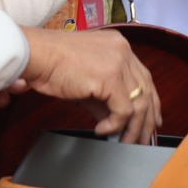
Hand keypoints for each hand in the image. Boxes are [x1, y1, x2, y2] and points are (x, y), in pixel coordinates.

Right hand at [17, 27, 158, 141]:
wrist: (35, 55)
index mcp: (118, 46)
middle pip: (147, 89)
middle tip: (143, 138)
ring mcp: (119, 62)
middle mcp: (123, 51)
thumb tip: (116, 121)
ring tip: (124, 142)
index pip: (144, 77)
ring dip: (133, 128)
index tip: (151, 119)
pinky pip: (123, 110)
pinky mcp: (110, 77)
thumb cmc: (52, 65)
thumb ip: (104, 98)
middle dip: (148, 118)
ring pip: (140, 103)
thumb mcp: (85, 81)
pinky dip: (114, 125)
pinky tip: (102, 130)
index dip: (150, 101)